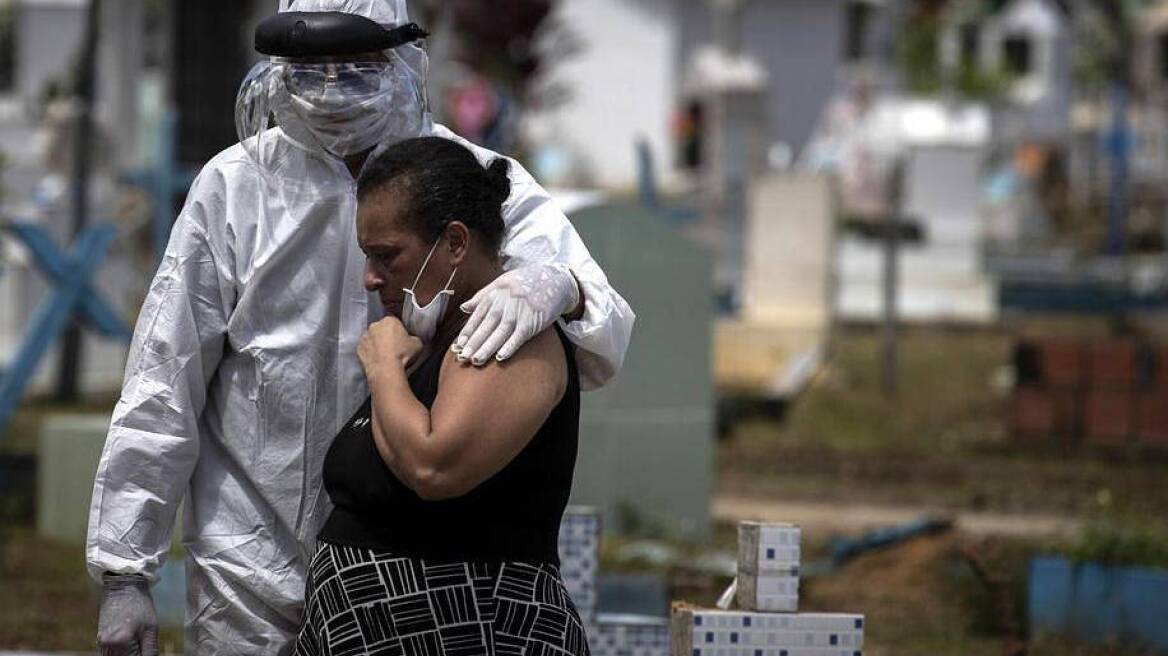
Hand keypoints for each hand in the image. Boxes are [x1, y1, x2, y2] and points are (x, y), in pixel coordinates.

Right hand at [97, 573, 158, 655]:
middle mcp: (107, 646)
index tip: (149, 653)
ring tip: (139, 647)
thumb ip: (150, 651)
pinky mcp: (99, 640)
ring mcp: (101, 644)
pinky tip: (131, 648)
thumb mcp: (151, 628)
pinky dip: (121, 654)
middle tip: (145, 649)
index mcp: (121, 642)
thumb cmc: (140, 604)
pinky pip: (109, 655)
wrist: (122, 586)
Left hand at [359, 316, 423, 375]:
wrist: (385, 369)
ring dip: (377, 344)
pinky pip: (365, 349)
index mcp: (390, 320)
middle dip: (386, 336)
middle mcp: (374, 325)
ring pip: (372, 338)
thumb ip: (413, 338)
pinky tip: (377, 360)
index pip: (395, 323)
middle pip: (382, 329)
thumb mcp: (418, 344)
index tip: (402, 341)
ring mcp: (364, 337)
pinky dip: (370, 353)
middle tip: (394, 348)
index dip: (400, 332)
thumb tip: (411, 340)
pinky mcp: (358, 349)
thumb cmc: (402, 354)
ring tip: (385, 356)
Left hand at [454, 263, 580, 365]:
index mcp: (496, 293)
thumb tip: (464, 308)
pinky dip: (510, 346)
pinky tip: (500, 357)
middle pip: (487, 325)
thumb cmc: (526, 282)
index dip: (467, 331)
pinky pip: (520, 336)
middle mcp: (506, 301)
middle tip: (462, 358)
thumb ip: (482, 296)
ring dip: (488, 347)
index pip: (478, 315)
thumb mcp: (502, 282)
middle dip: (474, 342)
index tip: (457, 346)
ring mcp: (520, 311)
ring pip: (501, 332)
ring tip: (476, 360)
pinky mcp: (534, 320)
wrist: (556, 279)